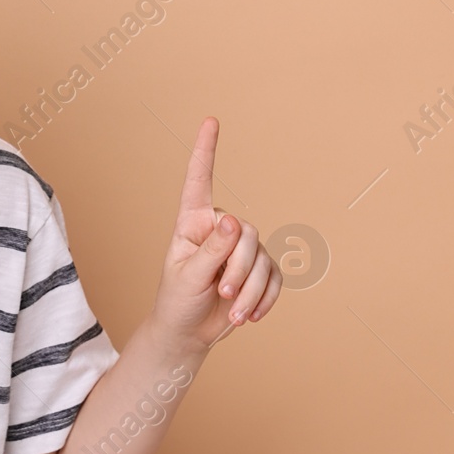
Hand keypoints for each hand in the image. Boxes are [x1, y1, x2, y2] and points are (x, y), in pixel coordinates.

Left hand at [149, 116, 281, 357]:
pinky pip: (275, 277)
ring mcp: (242, 249)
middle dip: (239, 269)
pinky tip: (250, 315)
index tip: (211, 121)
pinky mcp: (259, 269)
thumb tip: (234, 220)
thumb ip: (212, 249)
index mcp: (193, 222)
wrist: (188, 332)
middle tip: (223, 294)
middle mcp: (220, 229)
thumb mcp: (188, 276)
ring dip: (250, 290)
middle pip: (246, 234)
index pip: (200, 181)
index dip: (206, 150)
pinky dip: (265, 299)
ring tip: (232, 312)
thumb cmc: (178, 301)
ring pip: (262, 257)